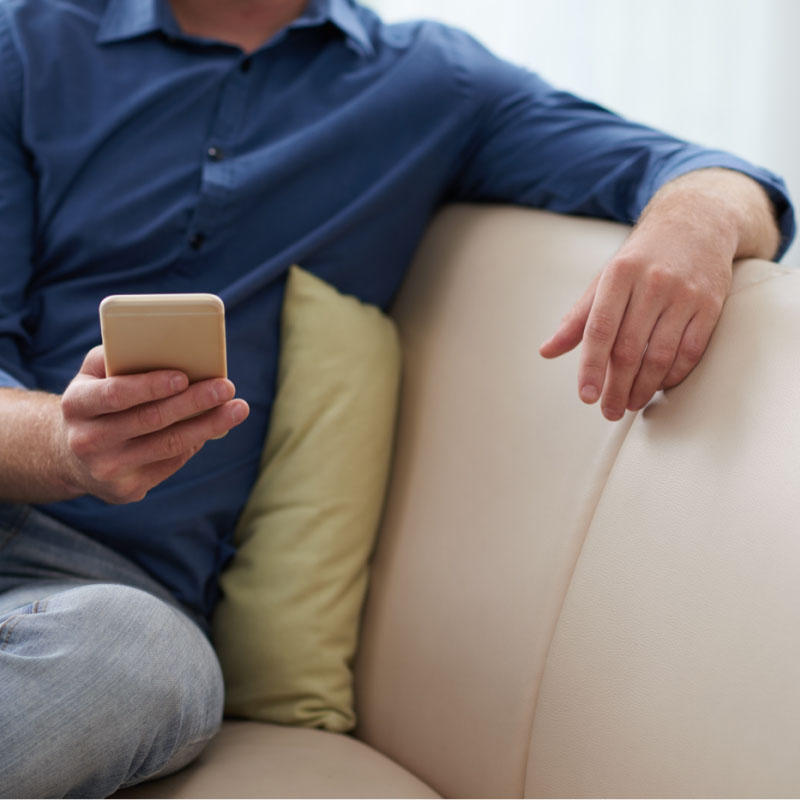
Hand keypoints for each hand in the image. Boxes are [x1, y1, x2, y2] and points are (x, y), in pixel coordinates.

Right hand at [58, 346, 248, 502]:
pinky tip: (214, 427)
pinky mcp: (125, 490)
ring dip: (209, 426)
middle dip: (194, 402)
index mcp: (76, 404)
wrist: (71, 454)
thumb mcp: (94, 374)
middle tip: (226, 387)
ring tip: (237, 409)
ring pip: (168, 445)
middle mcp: (86, 440)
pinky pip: (170, 463)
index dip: (150, 386)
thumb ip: (121, 355)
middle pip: (151, 420)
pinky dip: (195, 442)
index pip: (116, 394)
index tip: (183, 377)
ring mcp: (106, 470)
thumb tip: (171, 347)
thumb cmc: (96, 400)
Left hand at [538, 169, 779, 420]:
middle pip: (630, 348)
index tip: (586, 396)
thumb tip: (546, 351)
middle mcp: (652, 283)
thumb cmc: (640, 259)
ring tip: (630, 403)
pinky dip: (673, 375)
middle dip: (617, 386)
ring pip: (661, 354)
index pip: (600, 329)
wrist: (695, 223)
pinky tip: (659, 387)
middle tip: (608, 410)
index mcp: (619, 275)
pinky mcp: (710, 305)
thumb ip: (577, 318)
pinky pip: (691, 350)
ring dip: (644, 387)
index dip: (592, 367)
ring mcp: (684, 294)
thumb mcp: (604, 280)